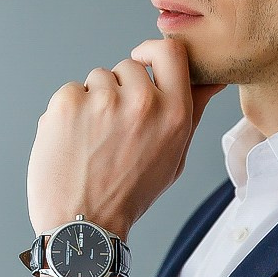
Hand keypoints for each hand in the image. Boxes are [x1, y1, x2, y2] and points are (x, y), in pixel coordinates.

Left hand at [28, 38, 223, 241]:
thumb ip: (191, 112)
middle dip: (119, 89)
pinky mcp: (67, 103)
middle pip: (128, 67)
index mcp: (174, 114)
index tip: (143, 60)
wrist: (82, 225)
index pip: (170, 51)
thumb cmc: (129, 195)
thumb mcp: (174, 157)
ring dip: (93, 101)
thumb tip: (210, 80)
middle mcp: (141, 102)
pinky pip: (70, 91)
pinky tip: (72, 142)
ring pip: (97, 79)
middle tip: (112, 129)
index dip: (153, 51)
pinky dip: (68, 112)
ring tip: (92, 140)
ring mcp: (102, 100)